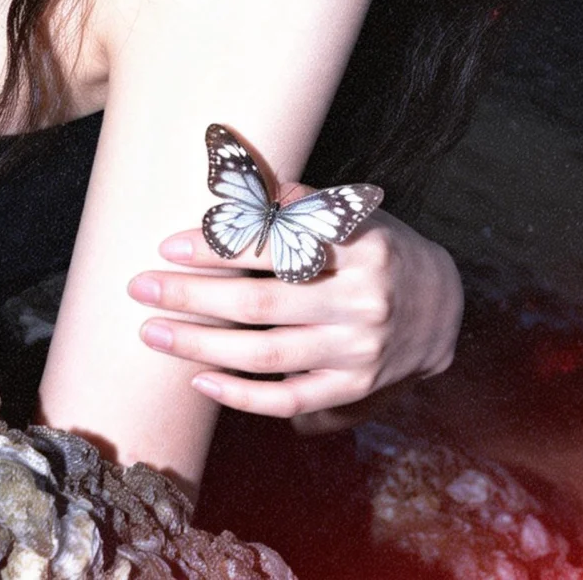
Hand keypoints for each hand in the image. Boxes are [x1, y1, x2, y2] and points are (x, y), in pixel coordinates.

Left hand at [126, 189, 463, 426]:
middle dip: (193, 297)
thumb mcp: (353, 214)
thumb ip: (299, 202)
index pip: (277, 245)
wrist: (441, 307)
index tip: (169, 245)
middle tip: (141, 288)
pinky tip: (199, 378)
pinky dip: (240, 394)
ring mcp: (358, 349)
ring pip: (266, 354)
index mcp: (361, 244)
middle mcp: (362, 299)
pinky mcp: (353, 387)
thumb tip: (237, 183)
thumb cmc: (379, 248)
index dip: (219, 247)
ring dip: (200, 345)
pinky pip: (287, 399)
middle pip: (261, 304)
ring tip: (153, 332)